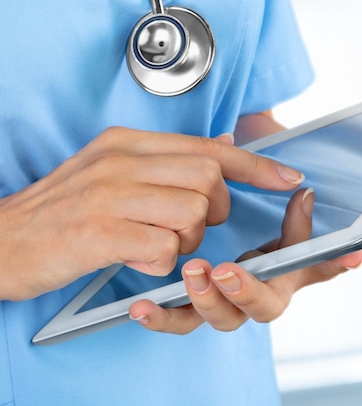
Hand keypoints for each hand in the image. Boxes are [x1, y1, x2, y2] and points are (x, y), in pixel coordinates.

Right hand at [0, 127, 304, 300]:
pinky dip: (161, 262)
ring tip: (156, 245)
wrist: (0, 241)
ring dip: (187, 240)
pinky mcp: (99, 231)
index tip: (288, 177)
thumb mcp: (111, 169)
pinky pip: (164, 248)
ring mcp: (110, 194)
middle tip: (191, 225)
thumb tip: (224, 146)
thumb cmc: (61, 211)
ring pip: (193, 212)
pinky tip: (136, 259)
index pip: (210, 147)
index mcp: (127, 143)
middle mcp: (121, 161)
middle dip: (215, 208)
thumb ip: (168, 159)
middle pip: (209, 177)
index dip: (257, 164)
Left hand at [128, 187, 361, 332]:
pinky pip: (178, 321)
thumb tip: (307, 191)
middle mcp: (255, 296)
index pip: (313, 272)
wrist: (210, 242)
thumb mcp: (270, 223)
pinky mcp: (189, 309)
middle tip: (226, 269)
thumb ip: (294, 215)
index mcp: (284, 274)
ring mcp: (222, 305)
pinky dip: (162, 317)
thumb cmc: (251, 236)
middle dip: (245, 290)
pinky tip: (142, 306)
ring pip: (219, 318)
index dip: (331, 265)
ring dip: (205, 300)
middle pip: (260, 308)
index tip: (344, 252)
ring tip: (192, 273)